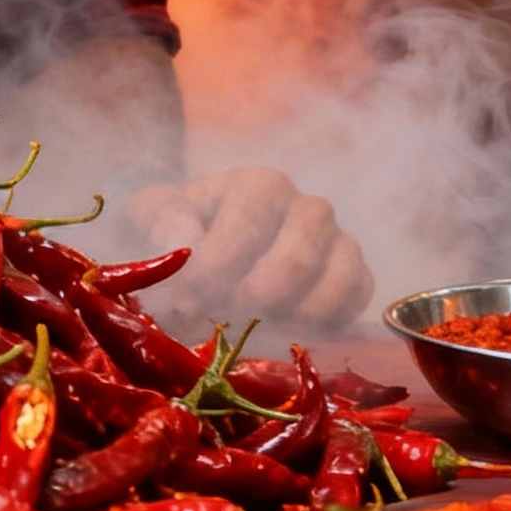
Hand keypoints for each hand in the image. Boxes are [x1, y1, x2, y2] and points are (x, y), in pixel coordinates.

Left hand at [123, 166, 373, 328]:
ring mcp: (339, 242)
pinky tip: (285, 326)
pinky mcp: (357, 278)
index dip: (218, 263)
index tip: (191, 291)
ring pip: (331, 282)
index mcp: (260, 184)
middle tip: (219, 314)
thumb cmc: (182, 232)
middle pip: (294, 259)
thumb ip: (162, 220)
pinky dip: (322, 322)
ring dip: (286, 313)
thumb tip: (187, 241)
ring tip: (249, 321)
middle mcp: (308, 208)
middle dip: (251, 296)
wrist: (208, 260)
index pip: (249, 222)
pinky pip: (354, 301)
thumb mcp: (153, 217)